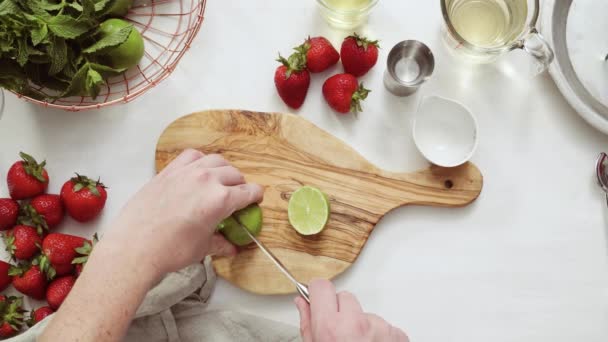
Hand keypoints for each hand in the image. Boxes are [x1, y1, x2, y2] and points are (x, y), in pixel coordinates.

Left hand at [101, 149, 262, 278]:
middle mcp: (207, 180)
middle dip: (240, 185)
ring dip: (223, 169)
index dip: (255, 196)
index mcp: (221, 200)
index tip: (254, 200)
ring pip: (216, 160)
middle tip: (237, 196)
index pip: (249, 191)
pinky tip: (198, 170)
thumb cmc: (169, 250)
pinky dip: (200, 160)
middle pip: (235, 174)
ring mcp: (187, 172)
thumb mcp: (202, 248)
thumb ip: (220, 243)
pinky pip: (192, 156)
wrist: (134, 247)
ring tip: (220, 181)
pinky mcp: (169, 171)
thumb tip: (231, 248)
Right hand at [295, 279, 407, 341]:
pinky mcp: (397, 335)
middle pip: (345, 298)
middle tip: (339, 334)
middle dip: (341, 312)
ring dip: (362, 326)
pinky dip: (379, 337)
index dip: (317, 293)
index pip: (321, 287)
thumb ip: (308, 324)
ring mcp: (380, 328)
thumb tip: (303, 304)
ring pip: (366, 313)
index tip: (317, 298)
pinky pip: (384, 326)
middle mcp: (356, 324)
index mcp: (330, 327)